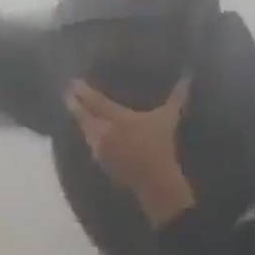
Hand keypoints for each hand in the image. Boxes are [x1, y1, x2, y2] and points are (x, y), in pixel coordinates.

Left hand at [66, 77, 196, 225]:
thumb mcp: (169, 117)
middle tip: (66, 92)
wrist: (154, 179)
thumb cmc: (161, 145)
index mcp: (117, 117)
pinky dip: (87, 133)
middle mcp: (102, 131)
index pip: (93, 101)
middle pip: (81, 114)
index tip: (72, 82)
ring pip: (83, 129)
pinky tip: (87, 130)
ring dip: (78, 118)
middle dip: (73, 102)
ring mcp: (99, 147)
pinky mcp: (100, 161)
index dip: (81, 90)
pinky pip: (89, 142)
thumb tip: (188, 76)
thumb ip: (177, 96)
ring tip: (74, 109)